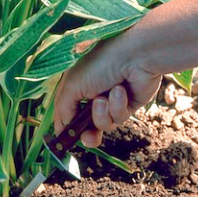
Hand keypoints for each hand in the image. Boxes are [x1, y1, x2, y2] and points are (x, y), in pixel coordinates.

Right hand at [53, 30, 160, 146]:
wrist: (136, 55)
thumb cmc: (100, 63)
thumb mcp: (72, 86)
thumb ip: (63, 110)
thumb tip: (61, 130)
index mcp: (75, 87)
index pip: (66, 113)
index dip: (65, 128)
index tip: (63, 142)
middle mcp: (91, 94)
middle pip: (85, 126)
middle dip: (87, 133)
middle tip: (88, 137)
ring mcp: (110, 101)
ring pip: (103, 124)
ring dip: (102, 113)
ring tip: (105, 98)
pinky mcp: (128, 105)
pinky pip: (119, 117)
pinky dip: (118, 106)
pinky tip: (121, 90)